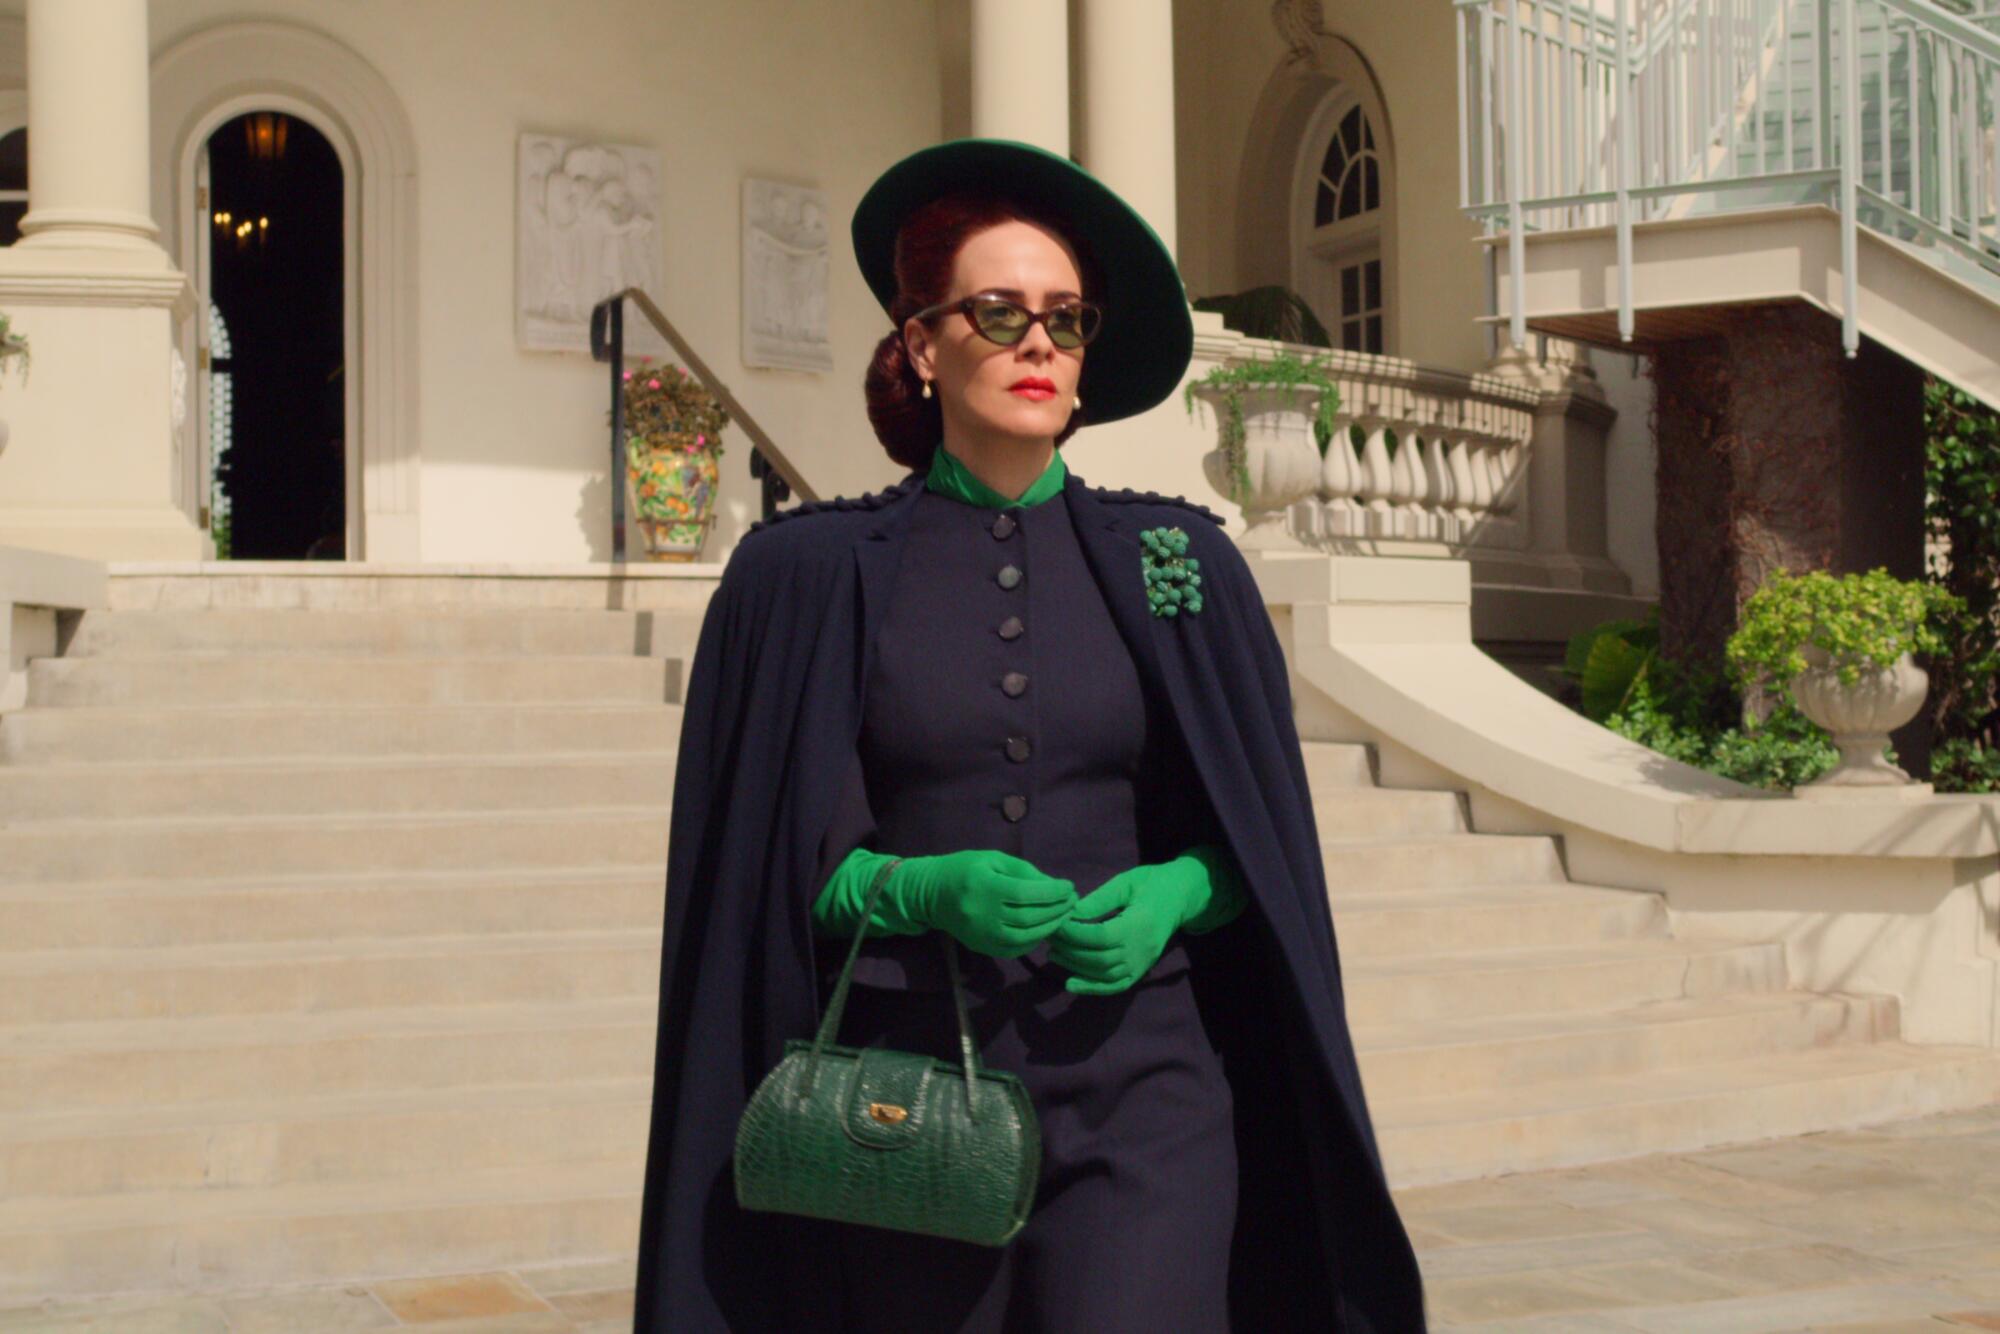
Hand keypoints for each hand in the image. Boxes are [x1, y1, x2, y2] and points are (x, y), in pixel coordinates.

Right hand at [893, 849, 1077, 958]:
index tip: (1069, 886)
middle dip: (1057, 909)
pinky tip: (1045, 928)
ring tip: (1064, 915)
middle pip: (1029, 917)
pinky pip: (1015, 949)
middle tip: (1072, 901)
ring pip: (1025, 938)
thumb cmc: (964, 869)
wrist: (930, 894)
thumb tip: (1055, 886)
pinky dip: (1035, 940)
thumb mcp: (992, 859)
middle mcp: (982, 915)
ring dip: (1050, 927)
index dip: (1052, 892)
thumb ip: (1023, 870)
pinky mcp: (981, 947)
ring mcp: (981, 935)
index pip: (1026, 894)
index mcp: (984, 887)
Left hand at [1046, 856, 1208, 995]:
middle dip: (1069, 950)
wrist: (1180, 896)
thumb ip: (1099, 899)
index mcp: (1141, 923)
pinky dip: (1093, 988)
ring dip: (1075, 967)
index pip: (1102, 936)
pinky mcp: (1141, 971)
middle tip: (1049, 937)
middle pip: (1100, 958)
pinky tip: (1071, 983)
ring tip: (1054, 953)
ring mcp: (1143, 963)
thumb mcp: (1125, 882)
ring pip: (1104, 975)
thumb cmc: (1151, 882)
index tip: (1056, 923)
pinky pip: (1116, 986)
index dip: (1075, 933)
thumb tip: (1071, 912)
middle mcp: (1143, 949)